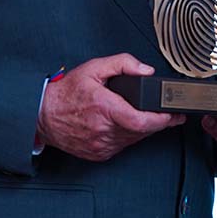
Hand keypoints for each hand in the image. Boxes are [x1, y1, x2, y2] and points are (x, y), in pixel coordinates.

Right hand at [37, 53, 185, 161]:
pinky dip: (129, 135)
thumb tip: (145, 70)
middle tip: (170, 114)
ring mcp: (101, 145)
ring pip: (134, 139)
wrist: (43, 115)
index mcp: (104, 108)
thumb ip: (123, 63)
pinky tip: (127, 125)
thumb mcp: (93, 68)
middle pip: (142, 131)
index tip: (173, 115)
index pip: (141, 121)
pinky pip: (123, 145)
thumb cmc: (66, 93)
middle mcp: (103, 130)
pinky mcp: (99, 154)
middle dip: (158, 122)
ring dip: (144, 129)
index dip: (162, 120)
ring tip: (147, 116)